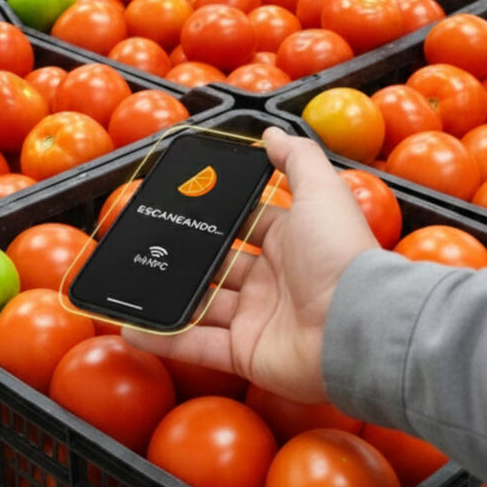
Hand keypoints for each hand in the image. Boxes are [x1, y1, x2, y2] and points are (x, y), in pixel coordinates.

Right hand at [123, 127, 377, 402]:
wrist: (355, 325)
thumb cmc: (339, 253)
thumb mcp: (320, 192)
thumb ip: (296, 158)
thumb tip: (272, 132)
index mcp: (289, 241)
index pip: (247, 223)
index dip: (218, 214)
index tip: (181, 203)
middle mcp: (271, 280)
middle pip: (219, 266)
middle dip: (187, 256)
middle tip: (147, 244)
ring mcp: (256, 319)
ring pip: (202, 307)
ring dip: (168, 299)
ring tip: (130, 285)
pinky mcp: (244, 354)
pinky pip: (197, 346)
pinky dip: (164, 340)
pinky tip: (132, 328)